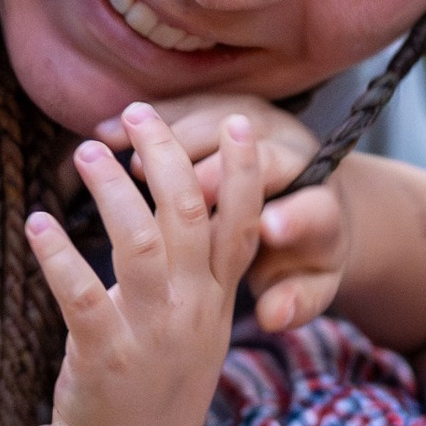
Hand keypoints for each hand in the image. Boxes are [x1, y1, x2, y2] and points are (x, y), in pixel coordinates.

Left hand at [28, 105, 264, 425]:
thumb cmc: (154, 384)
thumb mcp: (196, 328)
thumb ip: (199, 273)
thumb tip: (182, 205)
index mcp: (217, 302)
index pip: (244, 225)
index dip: (245, 171)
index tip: (239, 121)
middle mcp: (193, 313)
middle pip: (191, 215)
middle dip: (167, 155)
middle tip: (137, 113)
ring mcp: (152, 335)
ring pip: (141, 244)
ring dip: (113, 189)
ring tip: (85, 151)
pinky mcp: (105, 357)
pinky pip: (81, 294)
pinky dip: (58, 254)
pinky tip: (37, 224)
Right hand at [100, 88, 351, 333]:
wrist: (312, 202)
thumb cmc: (303, 256)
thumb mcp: (310, 286)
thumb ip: (296, 302)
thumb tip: (275, 316)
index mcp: (320, 213)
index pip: (313, 213)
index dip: (294, 219)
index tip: (270, 230)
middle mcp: (296, 160)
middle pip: (263, 159)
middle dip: (219, 172)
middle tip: (177, 187)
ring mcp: (262, 127)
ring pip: (218, 125)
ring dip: (173, 142)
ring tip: (123, 162)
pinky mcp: (228, 112)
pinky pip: (190, 108)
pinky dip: (147, 123)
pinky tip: (105, 133)